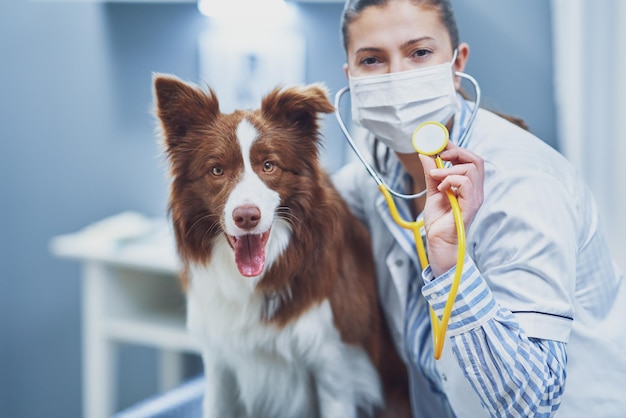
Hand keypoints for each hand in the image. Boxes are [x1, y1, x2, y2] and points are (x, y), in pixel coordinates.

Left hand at [419, 143, 483, 275]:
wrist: (439, 245)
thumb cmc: (439, 223)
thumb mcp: (432, 193)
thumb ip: (431, 175)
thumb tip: (425, 155)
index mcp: (468, 186)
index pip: (470, 160)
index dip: (456, 148)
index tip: (439, 144)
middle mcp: (475, 191)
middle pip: (476, 160)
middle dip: (457, 152)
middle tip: (439, 156)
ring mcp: (475, 198)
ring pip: (471, 168)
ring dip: (449, 168)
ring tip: (435, 177)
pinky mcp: (470, 206)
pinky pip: (466, 183)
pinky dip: (451, 180)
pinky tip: (441, 188)